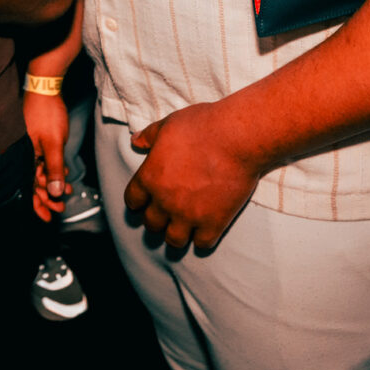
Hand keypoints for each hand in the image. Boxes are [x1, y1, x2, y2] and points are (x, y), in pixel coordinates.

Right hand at [26, 90, 71, 222]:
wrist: (45, 89)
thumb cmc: (46, 114)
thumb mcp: (53, 144)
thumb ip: (54, 168)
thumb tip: (55, 191)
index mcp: (24, 158)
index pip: (28, 188)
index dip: (38, 205)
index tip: (49, 218)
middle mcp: (24, 155)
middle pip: (34, 184)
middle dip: (48, 197)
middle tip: (61, 209)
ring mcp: (30, 148)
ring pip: (40, 173)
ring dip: (53, 184)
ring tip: (66, 193)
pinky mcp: (37, 142)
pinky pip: (43, 162)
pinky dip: (53, 171)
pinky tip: (64, 176)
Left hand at [121, 102, 264, 253]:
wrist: (236, 138)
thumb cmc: (203, 127)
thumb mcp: (168, 125)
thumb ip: (149, 136)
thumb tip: (136, 141)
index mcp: (150, 177)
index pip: (132, 200)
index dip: (137, 202)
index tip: (143, 202)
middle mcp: (164, 200)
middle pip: (151, 224)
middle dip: (156, 220)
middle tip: (165, 216)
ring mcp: (188, 215)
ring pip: (173, 240)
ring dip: (176, 235)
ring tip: (182, 230)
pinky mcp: (213, 222)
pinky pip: (202, 244)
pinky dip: (202, 240)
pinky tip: (206, 231)